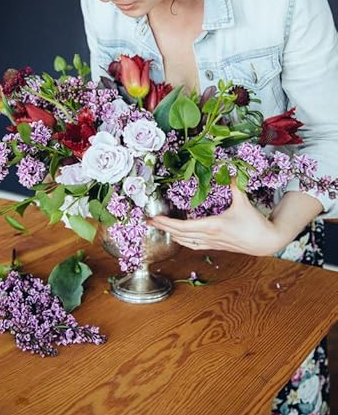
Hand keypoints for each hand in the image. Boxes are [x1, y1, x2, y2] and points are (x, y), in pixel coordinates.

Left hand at [148, 180, 286, 255]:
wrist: (265, 242)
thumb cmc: (255, 222)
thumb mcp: (243, 201)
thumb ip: (234, 184)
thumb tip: (228, 169)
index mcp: (213, 225)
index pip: (184, 226)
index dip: (167, 222)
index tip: (154, 218)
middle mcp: (209, 236)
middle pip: (179, 234)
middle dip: (163, 227)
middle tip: (148, 221)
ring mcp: (211, 243)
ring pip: (185, 241)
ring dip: (171, 234)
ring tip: (159, 227)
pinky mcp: (215, 246)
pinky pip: (193, 245)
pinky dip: (182, 241)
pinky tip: (177, 237)